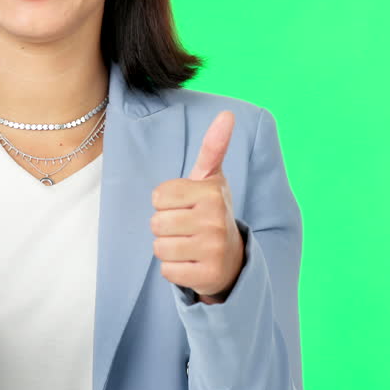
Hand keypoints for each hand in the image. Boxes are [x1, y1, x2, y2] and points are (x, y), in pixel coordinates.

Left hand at [150, 110, 245, 302]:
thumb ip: (214, 147)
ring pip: (159, 248)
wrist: (233, 258)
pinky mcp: (207, 276)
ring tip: (188, 245)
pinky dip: (174, 270)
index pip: (158, 196)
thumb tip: (227, 114)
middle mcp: (215, 221)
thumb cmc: (212, 213)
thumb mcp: (212, 180)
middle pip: (156, 223)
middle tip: (187, 228)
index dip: (165, 203)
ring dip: (169, 249)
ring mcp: (213, 250)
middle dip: (166, 227)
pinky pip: (167, 271)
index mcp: (211, 193)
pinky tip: (192, 263)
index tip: (185, 206)